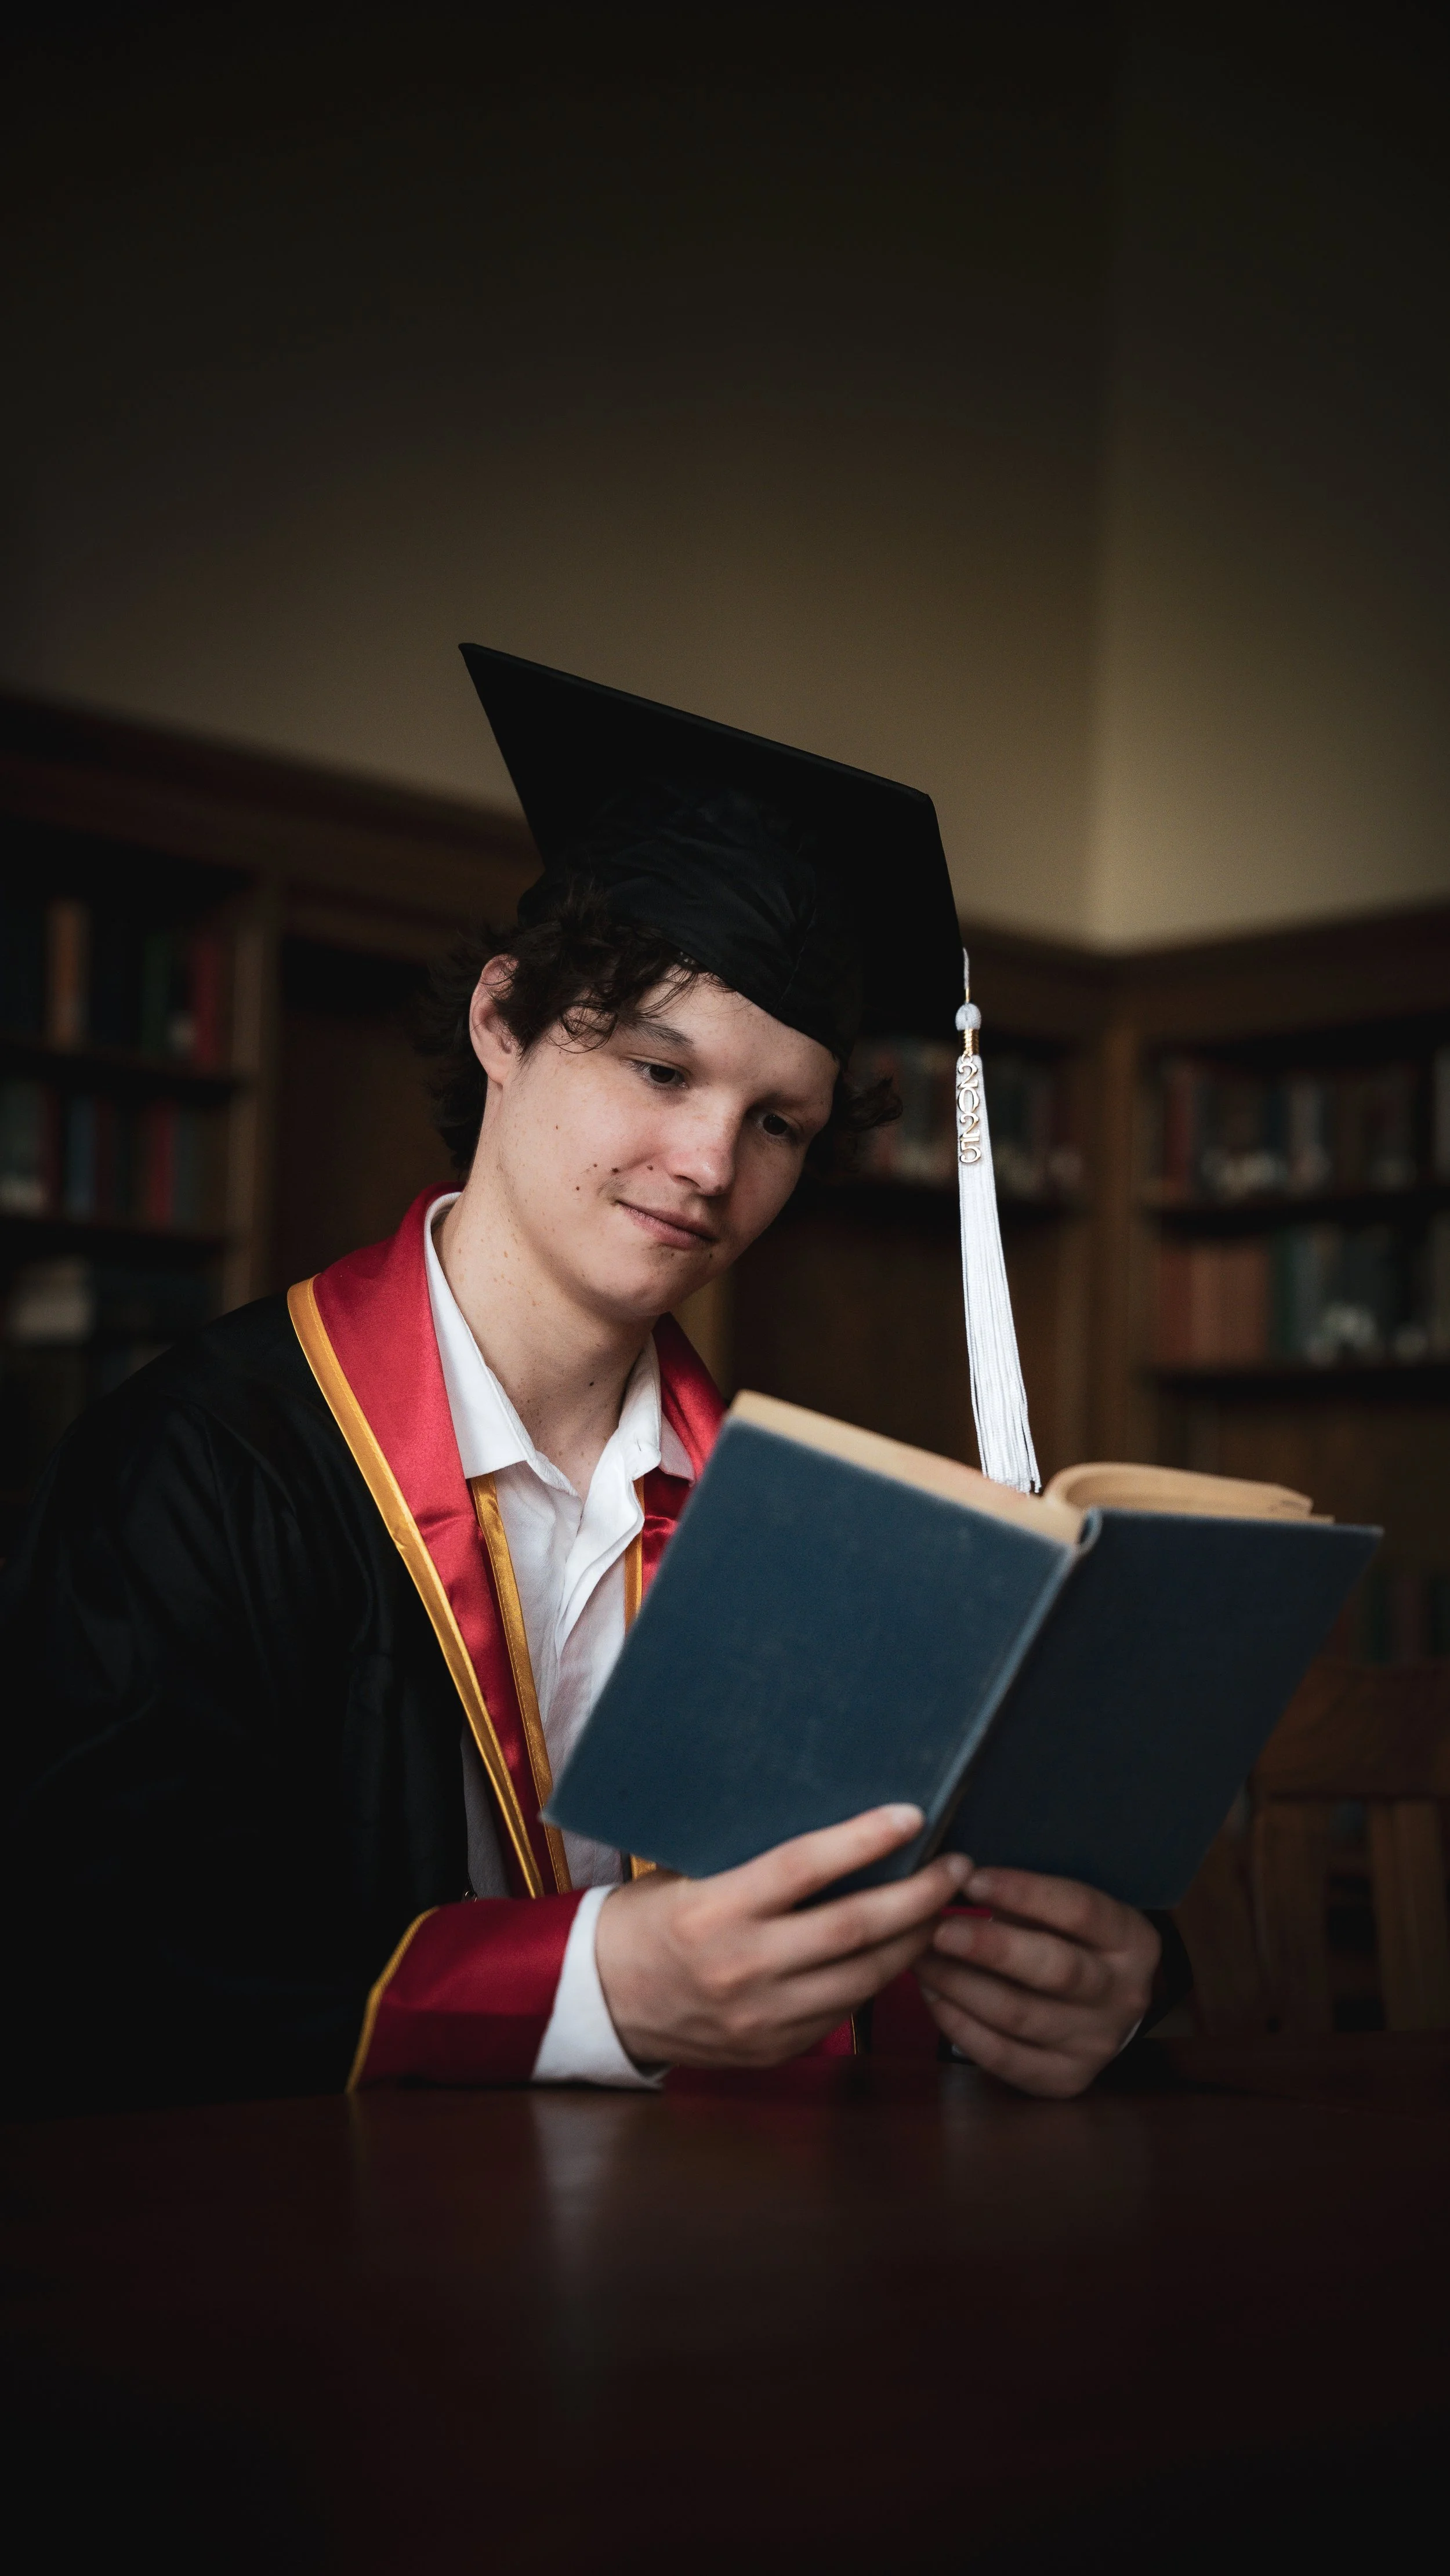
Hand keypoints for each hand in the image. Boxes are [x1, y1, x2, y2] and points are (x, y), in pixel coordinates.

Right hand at [595, 1805, 971, 2068]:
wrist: (602, 2000)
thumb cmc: (648, 1919)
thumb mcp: (689, 1877)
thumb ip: (756, 1867)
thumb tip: (838, 1832)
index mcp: (714, 1910)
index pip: (805, 1867)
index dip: (864, 1839)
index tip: (913, 1815)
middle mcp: (741, 1967)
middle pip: (852, 1928)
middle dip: (916, 1897)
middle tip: (956, 1867)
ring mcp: (760, 2017)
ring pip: (862, 1979)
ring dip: (912, 1942)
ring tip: (942, 1910)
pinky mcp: (773, 2049)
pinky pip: (842, 2011)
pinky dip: (876, 1979)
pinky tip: (898, 1953)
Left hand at [914, 1866, 1160, 2098]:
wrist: (1105, 2007)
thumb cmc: (1072, 1941)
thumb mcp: (1067, 1911)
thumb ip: (1027, 1898)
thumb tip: (956, 1878)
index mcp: (1132, 1940)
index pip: (1080, 1911)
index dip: (1024, 1893)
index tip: (970, 1879)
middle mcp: (1124, 1995)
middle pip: (1054, 1970)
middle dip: (989, 1947)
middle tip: (937, 1929)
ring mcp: (1096, 2043)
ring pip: (1020, 2015)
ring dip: (961, 1984)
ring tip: (920, 1958)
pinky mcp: (1065, 2079)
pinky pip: (1003, 2056)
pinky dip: (960, 2026)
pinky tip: (933, 1996)